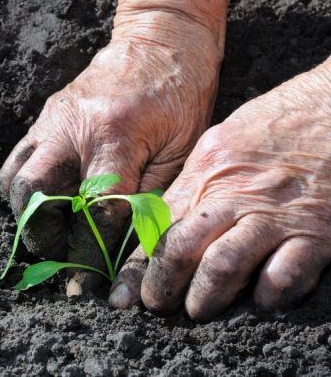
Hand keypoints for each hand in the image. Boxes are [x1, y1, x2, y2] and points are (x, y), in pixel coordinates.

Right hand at [0, 10, 222, 294]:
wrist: (160, 41)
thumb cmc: (181, 96)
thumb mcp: (182, 149)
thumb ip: (151, 195)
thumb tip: (126, 248)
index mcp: (116, 136)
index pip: (94, 210)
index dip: (90, 252)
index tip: (90, 282)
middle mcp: (74, 127)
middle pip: (32, 191)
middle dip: (41, 234)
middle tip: (60, 257)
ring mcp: (52, 119)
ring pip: (14, 176)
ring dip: (26, 213)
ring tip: (52, 231)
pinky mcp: (45, 115)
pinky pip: (19, 159)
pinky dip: (26, 189)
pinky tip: (50, 200)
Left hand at [110, 61, 330, 319]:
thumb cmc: (277, 122)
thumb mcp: (222, 141)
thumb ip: (196, 182)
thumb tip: (166, 221)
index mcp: (207, 171)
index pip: (159, 224)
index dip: (136, 264)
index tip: (121, 293)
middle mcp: (235, 194)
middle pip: (182, 248)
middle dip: (161, 285)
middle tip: (155, 305)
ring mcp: (276, 214)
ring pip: (224, 265)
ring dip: (206, 296)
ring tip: (198, 309)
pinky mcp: (317, 232)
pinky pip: (285, 274)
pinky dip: (268, 293)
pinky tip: (260, 300)